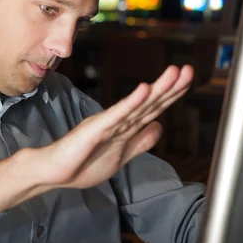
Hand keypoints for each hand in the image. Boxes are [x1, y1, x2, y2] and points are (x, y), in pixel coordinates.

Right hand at [38, 64, 192, 188]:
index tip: (188, 79)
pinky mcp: (94, 129)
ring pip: (138, 105)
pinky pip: (116, 115)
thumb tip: (159, 126)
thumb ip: (140, 142)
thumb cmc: (82, 165)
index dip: (172, 94)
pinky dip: (131, 103)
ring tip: (174, 73)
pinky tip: (144, 90)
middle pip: (150, 103)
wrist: (53, 172)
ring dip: (157, 89)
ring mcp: (107, 124)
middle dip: (171, 87)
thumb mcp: (120, 157)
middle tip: (189, 70)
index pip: (154, 109)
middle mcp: (119, 122)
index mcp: (126, 128)